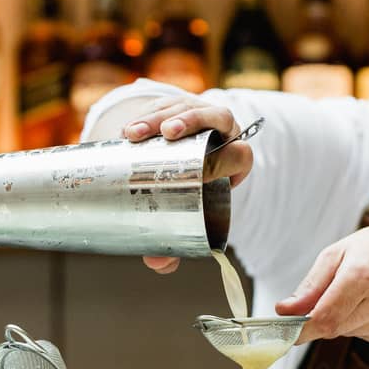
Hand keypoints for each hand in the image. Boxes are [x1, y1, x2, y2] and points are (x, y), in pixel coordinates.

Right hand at [123, 95, 253, 274]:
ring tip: (134, 133)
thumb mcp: (191, 213)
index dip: (231, 159)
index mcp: (235, 158)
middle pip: (215, 118)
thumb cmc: (192, 191)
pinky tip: (126, 130)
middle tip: (167, 134)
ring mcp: (197, 113)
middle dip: (191, 122)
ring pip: (184, 107)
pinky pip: (163, 104)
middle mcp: (221, 130)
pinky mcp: (175, 106)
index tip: (208, 172)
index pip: (242, 154)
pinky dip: (144, 115)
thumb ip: (178, 240)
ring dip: (158, 117)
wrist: (179, 158)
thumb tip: (159, 264)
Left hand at [275, 224, 368, 344]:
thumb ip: (312, 285)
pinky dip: (363, 323)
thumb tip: (285, 311)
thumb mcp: (342, 252)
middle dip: (324, 317)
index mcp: (365, 275)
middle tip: (334, 293)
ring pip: (349, 333)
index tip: (285, 332)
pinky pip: (367, 337)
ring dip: (345, 319)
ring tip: (365, 292)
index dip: (301, 329)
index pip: (325, 318)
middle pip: (334, 328)